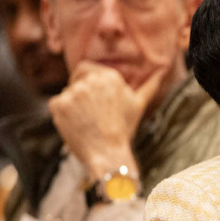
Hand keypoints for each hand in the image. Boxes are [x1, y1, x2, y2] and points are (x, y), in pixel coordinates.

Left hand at [48, 62, 165, 182]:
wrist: (108, 153)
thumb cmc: (124, 129)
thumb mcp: (138, 104)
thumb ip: (150, 84)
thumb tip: (163, 69)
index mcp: (110, 76)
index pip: (87, 67)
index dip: (88, 82)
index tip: (93, 99)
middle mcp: (91, 80)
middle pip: (76, 77)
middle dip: (79, 91)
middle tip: (88, 111)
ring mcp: (73, 92)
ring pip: (67, 92)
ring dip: (72, 104)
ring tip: (85, 121)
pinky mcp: (59, 104)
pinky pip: (56, 104)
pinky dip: (62, 114)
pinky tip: (76, 125)